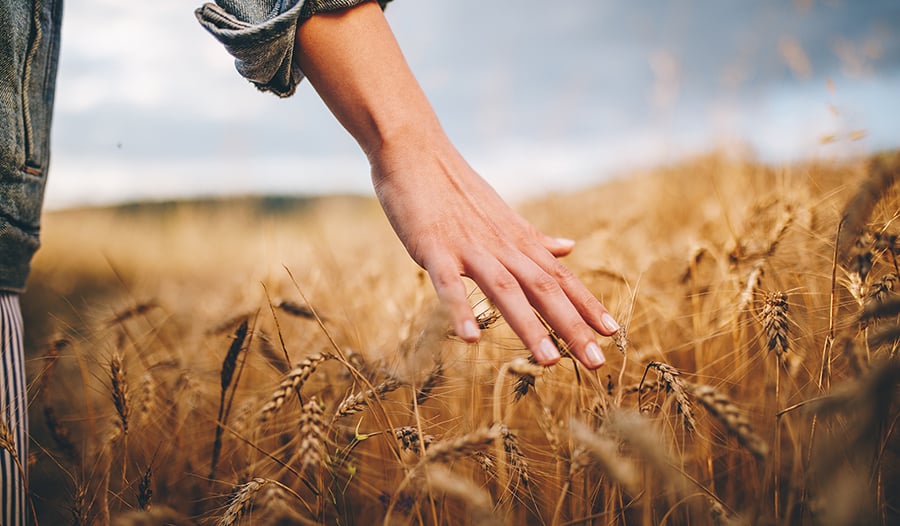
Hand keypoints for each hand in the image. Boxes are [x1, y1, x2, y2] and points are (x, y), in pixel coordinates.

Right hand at [293, 2, 618, 367]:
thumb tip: (570, 247)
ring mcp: (468, 247)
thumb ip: (534, 238)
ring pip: (505, 290)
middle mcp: (501, 246)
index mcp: (517, 240)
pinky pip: (449, 284)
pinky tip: (470, 339)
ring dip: (528, 326)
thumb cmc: (456, 188)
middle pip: (543, 289)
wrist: (416, 151)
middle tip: (596, 361)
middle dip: (571, 326)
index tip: (612, 334)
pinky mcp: (434, 248)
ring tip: (548, 361)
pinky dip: (461, 309)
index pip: (560, 277)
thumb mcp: (502, 215)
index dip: (587, 305)